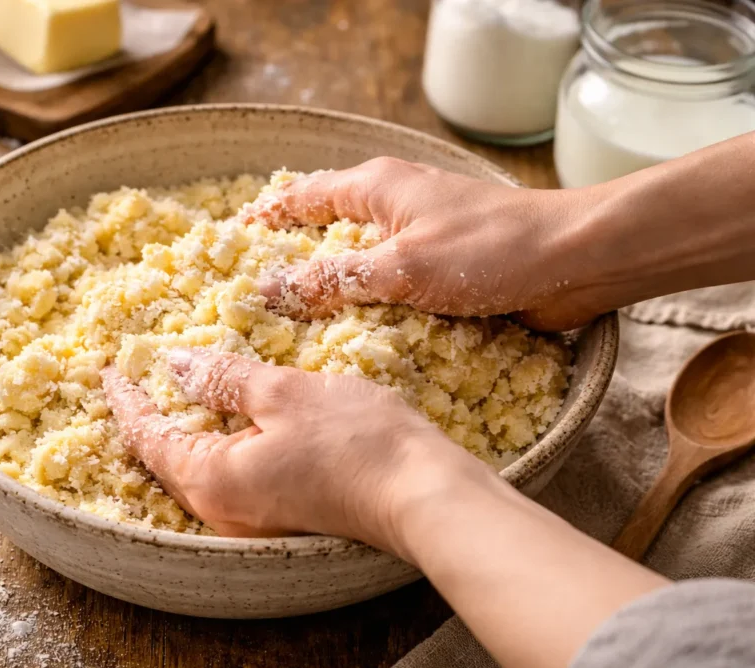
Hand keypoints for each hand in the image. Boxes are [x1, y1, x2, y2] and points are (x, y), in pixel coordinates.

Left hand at [101, 347, 485, 550]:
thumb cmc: (355, 442)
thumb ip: (224, 379)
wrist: (420, 494)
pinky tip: (226, 420)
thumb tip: (178, 366)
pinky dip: (215, 444)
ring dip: (183, 431)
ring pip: (196, 470)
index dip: (128, 400)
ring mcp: (250, 519)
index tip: (111, 370)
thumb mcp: (283, 393)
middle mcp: (221, 511)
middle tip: (135, 379)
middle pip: (165, 461)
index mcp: (211, 480)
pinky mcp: (277, 514)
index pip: (149, 437)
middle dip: (149, 418)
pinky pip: (227, 477)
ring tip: (175, 394)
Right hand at [245, 157, 601, 330]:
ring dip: (331, 288)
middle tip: (254, 294)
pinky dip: (368, 307)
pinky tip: (353, 339)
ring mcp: (420, 238)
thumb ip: (335, 279)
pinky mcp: (443, 271)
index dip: (266, 216)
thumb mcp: (401, 267)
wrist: (576, 261)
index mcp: (378, 187)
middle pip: (328, 227)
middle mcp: (394, 207)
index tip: (232, 241)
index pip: (304, 196)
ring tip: (293, 326)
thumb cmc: (488, 251)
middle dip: (292, 256)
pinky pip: (390, 287)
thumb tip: (270, 289)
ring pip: (359, 262)